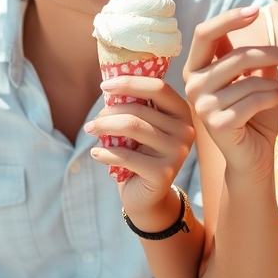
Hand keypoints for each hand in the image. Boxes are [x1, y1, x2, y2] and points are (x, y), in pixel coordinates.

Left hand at [86, 75, 193, 223]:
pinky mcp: (164, 173)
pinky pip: (126, 155)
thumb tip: (110, 82)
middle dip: (108, 112)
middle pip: (139, 109)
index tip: (105, 86)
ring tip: (91, 131)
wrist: (148, 196)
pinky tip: (96, 153)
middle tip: (93, 121)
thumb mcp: (141, 125)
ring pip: (132, 127)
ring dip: (104, 127)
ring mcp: (178, 152)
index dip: (130, 82)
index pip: (158, 87)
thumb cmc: (140, 153)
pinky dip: (105, 152)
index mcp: (182, 112)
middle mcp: (186, 130)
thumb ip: (135, 105)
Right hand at [183, 6, 277, 180]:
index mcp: (196, 69)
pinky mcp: (217, 123)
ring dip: (275, 83)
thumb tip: (256, 23)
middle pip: (236, 54)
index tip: (255, 9)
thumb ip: (251, 57)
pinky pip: (254, 99)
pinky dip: (275, 96)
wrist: (253, 158)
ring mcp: (202, 105)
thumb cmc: (254, 116)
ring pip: (248, 78)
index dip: (228, 18)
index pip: (204, 33)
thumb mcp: (254, 79)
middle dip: (271, 52)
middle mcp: (192, 85)